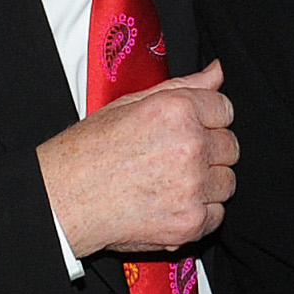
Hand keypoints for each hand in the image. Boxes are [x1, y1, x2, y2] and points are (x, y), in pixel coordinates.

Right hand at [38, 61, 237, 255]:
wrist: (63, 199)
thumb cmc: (89, 151)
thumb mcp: (130, 104)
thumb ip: (183, 87)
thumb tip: (217, 72)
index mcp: (177, 110)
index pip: (225, 110)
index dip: (207, 121)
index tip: (189, 131)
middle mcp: (190, 146)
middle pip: (230, 146)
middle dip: (208, 152)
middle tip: (173, 159)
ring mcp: (193, 186)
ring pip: (226, 182)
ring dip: (206, 184)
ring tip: (169, 182)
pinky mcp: (190, 222)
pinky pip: (216, 215)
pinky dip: (198, 213)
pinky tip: (169, 204)